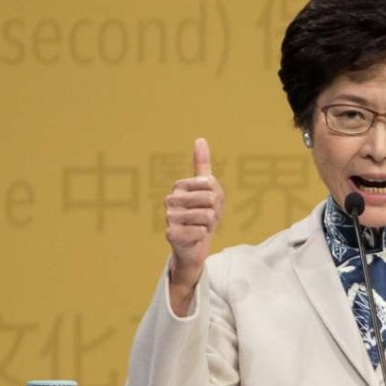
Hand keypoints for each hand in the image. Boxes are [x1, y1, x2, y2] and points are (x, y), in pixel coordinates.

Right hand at [164, 138, 224, 311]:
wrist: (193, 246)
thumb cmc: (202, 217)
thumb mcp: (207, 190)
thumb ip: (202, 165)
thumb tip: (200, 138)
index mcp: (179, 186)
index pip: (210, 185)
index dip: (217, 198)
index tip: (208, 206)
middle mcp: (170, 199)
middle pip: (210, 200)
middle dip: (214, 213)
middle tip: (205, 220)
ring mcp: (169, 217)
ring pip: (206, 216)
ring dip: (209, 226)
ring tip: (199, 228)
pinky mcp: (171, 235)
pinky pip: (201, 232)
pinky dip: (202, 237)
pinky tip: (193, 239)